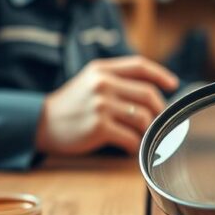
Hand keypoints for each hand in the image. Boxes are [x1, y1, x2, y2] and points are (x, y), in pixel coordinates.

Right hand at [35, 55, 178, 155]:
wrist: (41, 123)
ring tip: (141, 137)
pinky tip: (130, 149)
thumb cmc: (70, 105)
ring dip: (147, 131)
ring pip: (143, 118)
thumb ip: (115, 80)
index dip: (161, 74)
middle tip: (157, 121)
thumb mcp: (89, 81)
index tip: (172, 84)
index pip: (140, 65)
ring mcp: (101, 105)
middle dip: (158, 110)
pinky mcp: (99, 127)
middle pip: (148, 94)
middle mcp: (103, 84)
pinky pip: (131, 138)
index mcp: (102, 69)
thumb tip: (151, 91)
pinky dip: (135, 147)